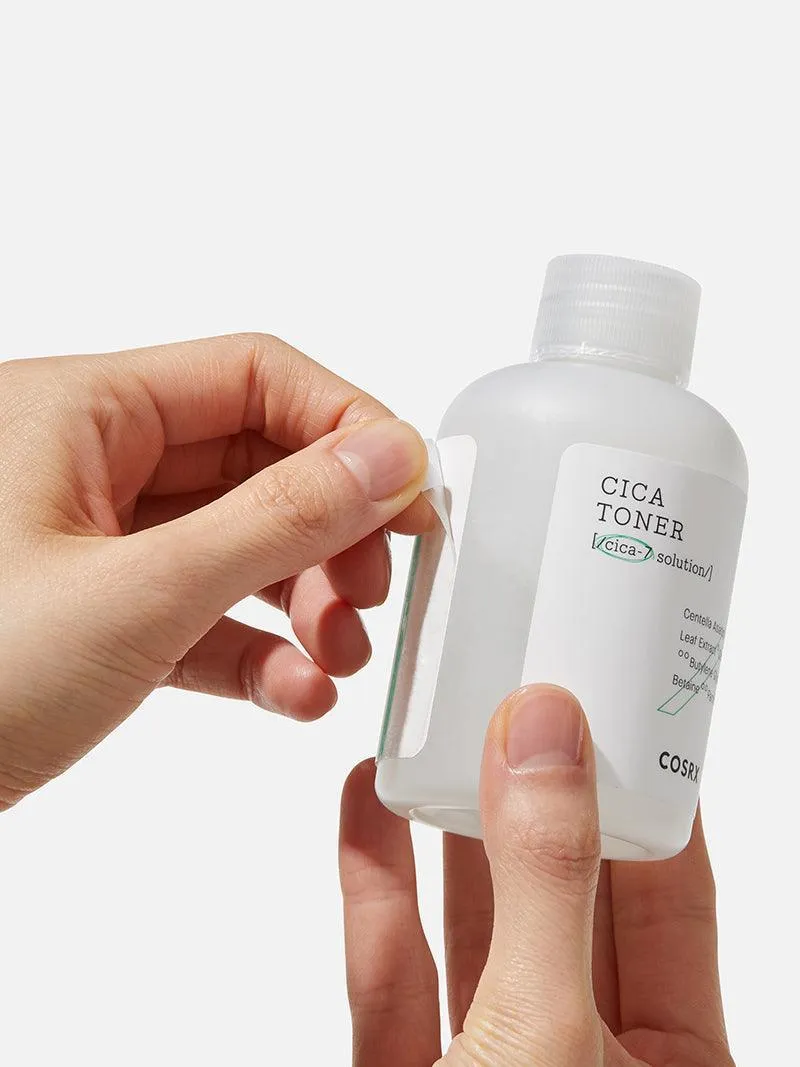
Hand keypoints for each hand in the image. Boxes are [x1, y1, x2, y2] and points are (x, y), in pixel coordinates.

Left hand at [0, 333, 429, 808]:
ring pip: (236, 542)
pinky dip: (255, 650)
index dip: (348, 426)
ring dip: (303, 598)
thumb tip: (388, 457)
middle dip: (330, 532)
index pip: (256, 375)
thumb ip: (279, 519)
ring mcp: (93, 545)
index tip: (412, 495)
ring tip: (339, 658)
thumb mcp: (138, 594)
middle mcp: (88, 463)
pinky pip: (200, 612)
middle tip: (374, 593)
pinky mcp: (97, 617)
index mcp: (82, 411)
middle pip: (257, 461)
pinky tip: (292, 694)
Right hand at [339, 685, 732, 1065]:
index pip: (673, 902)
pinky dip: (376, 884)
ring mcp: (489, 1064)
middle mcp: (582, 1056)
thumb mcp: (544, 1030)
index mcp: (667, 1066)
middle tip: (521, 699)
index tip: (614, 707)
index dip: (644, 798)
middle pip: (565, 895)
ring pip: (477, 925)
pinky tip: (368, 803)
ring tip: (446, 729)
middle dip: (539, 794)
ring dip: (452, 825)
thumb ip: (545, 879)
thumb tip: (544, 730)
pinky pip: (391, 970)